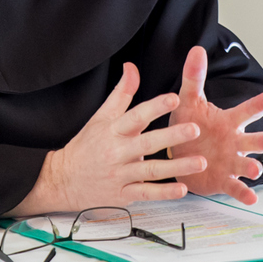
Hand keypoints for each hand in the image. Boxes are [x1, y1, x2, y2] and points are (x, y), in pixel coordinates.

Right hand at [8, 63, 207, 214]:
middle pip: (147, 143)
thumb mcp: (100, 116)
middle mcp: (117, 152)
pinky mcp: (123, 194)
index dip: (155, 106)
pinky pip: (146, 193)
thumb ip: (121, 93)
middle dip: (172, 136)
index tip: (174, 98)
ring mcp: (120, 175)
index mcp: (113, 130)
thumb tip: (132, 67)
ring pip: (151, 171)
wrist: (63, 179)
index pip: (135, 116)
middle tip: (195, 129)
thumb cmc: (86, 146)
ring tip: (200, 162)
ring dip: (177, 167)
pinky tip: (182, 189)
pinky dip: (164, 193)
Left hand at [169, 45, 262, 205]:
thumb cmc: (188, 126)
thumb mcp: (188, 101)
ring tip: (256, 170)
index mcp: (228, 121)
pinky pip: (235, 186)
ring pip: (246, 163)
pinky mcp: (223, 179)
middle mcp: (234, 141)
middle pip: (253, 140)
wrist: (177, 154)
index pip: (247, 110)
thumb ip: (193, 77)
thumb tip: (197, 50)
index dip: (260, 104)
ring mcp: (231, 161)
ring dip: (252, 167)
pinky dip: (243, 192)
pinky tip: (252, 198)